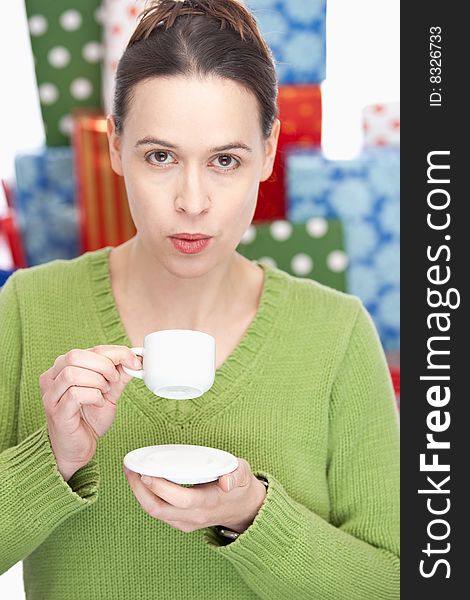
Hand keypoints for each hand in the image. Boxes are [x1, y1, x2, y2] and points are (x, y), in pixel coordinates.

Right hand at [39, 345, 141, 480]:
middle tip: (114, 381)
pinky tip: (98, 403)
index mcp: (63, 367)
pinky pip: (75, 394)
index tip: (134, 361)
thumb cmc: (88, 419)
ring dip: (97, 381)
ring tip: (104, 393)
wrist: (78, 448)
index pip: (89, 349)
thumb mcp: (109, 391)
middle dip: (104, 366)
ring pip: (73, 373)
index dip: (115, 352)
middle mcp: (52, 378)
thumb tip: (135, 358)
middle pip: (77, 356)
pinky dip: (93, 396)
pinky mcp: (56, 411)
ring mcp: (51, 395)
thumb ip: (119, 374)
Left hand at [123, 458, 266, 533]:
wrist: (243, 509)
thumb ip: (236, 474)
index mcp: (209, 502)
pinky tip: (140, 481)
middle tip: (130, 468)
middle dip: (140, 490)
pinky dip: (145, 497)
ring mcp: (186, 522)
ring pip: (155, 512)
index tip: (146, 473)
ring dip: (139, 493)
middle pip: (159, 509)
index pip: (181, 499)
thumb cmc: (240, 485)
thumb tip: (225, 482)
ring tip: (130, 471)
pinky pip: (158, 512)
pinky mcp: (180, 522)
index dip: (161, 488)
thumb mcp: (243, 473)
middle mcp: (195, 516)